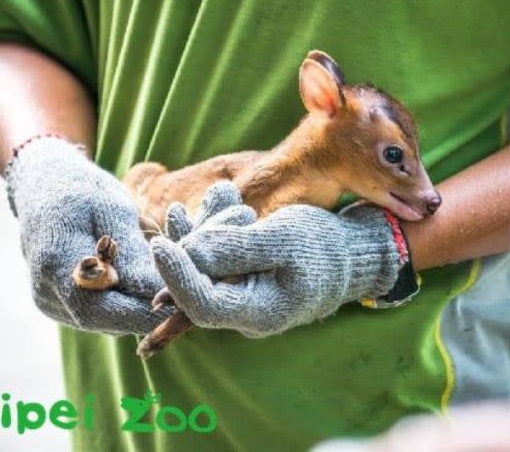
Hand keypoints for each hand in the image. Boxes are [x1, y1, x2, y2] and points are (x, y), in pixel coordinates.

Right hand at [6, 136, 167, 333]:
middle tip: (187, 302)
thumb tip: (157, 293)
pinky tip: (147, 282)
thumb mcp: (113, 211)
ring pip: (106, 320)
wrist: (45, 185)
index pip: (100, 309)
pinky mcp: (61, 304)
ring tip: (172, 288)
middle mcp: (48, 292)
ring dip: (140, 308)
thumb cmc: (84, 191)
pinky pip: (101, 312)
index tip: (181, 308)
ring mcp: (52, 301)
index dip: (141, 315)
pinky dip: (126, 301)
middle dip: (148, 314)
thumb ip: (132, 255)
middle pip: (105, 320)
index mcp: (55, 265)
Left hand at [151, 188, 403, 337]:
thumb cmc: (323, 245)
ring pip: (203, 269)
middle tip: (198, 205)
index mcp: (259, 312)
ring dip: (199, 232)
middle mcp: (244, 312)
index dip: (176, 277)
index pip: (202, 305)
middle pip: (198, 284)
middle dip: (191, 242)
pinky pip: (213, 260)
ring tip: (208, 198)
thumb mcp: (284, 238)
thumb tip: (187, 249)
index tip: (160, 244)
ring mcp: (241, 296)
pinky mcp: (240, 279)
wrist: (348, 252)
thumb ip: (238, 247)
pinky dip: (206, 233)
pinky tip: (195, 208)